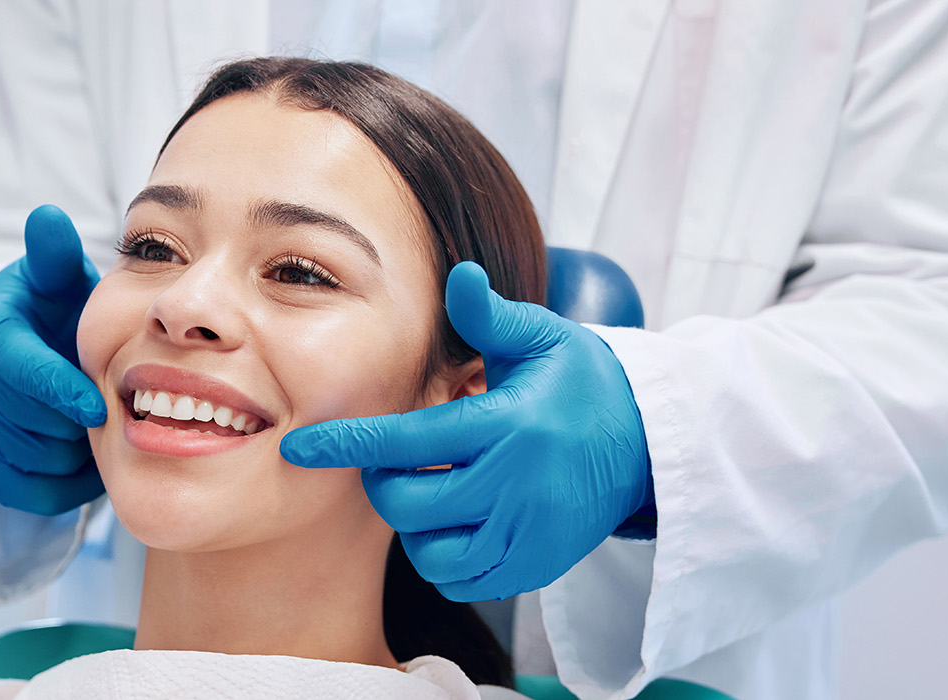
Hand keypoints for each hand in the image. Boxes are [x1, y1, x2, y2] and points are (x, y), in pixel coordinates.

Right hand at [0, 205, 106, 515]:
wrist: (17, 357)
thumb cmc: (49, 314)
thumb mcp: (54, 280)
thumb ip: (55, 255)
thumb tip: (48, 217)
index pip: (19, 370)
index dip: (59, 391)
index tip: (97, 407)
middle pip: (32, 422)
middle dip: (76, 420)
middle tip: (109, 408)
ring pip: (36, 461)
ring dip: (75, 451)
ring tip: (94, 426)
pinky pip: (30, 492)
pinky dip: (66, 483)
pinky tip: (82, 454)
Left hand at [280, 261, 654, 601]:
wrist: (648, 444)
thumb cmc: (582, 383)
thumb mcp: (543, 339)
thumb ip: (490, 316)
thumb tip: (459, 274)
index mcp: (508, 426)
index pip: (407, 442)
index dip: (346, 445)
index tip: (299, 447)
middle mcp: (515, 487)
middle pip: (408, 504)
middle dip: (384, 482)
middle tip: (397, 460)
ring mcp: (527, 534)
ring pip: (430, 551)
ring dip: (414, 523)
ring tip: (432, 489)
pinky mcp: (536, 566)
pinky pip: (463, 579)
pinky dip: (444, 557)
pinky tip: (455, 522)